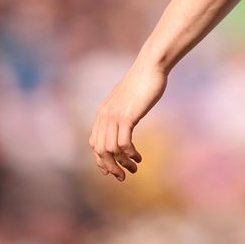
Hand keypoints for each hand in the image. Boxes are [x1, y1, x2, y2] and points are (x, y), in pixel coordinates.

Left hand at [89, 58, 166, 181]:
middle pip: (99, 150)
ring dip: (122, 163)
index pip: (94, 143)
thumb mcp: (126, 101)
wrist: (150, 67)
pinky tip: (138, 157)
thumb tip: (123, 127)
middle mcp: (104, 114)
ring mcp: (114, 115)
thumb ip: (121, 114)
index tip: (114, 171)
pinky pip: (123, 143)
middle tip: (124, 176)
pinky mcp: (127, 116)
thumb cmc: (142, 84)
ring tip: (134, 168)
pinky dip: (129, 154)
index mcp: (102, 112)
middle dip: (111, 167)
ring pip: (110, 150)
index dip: (101, 161)